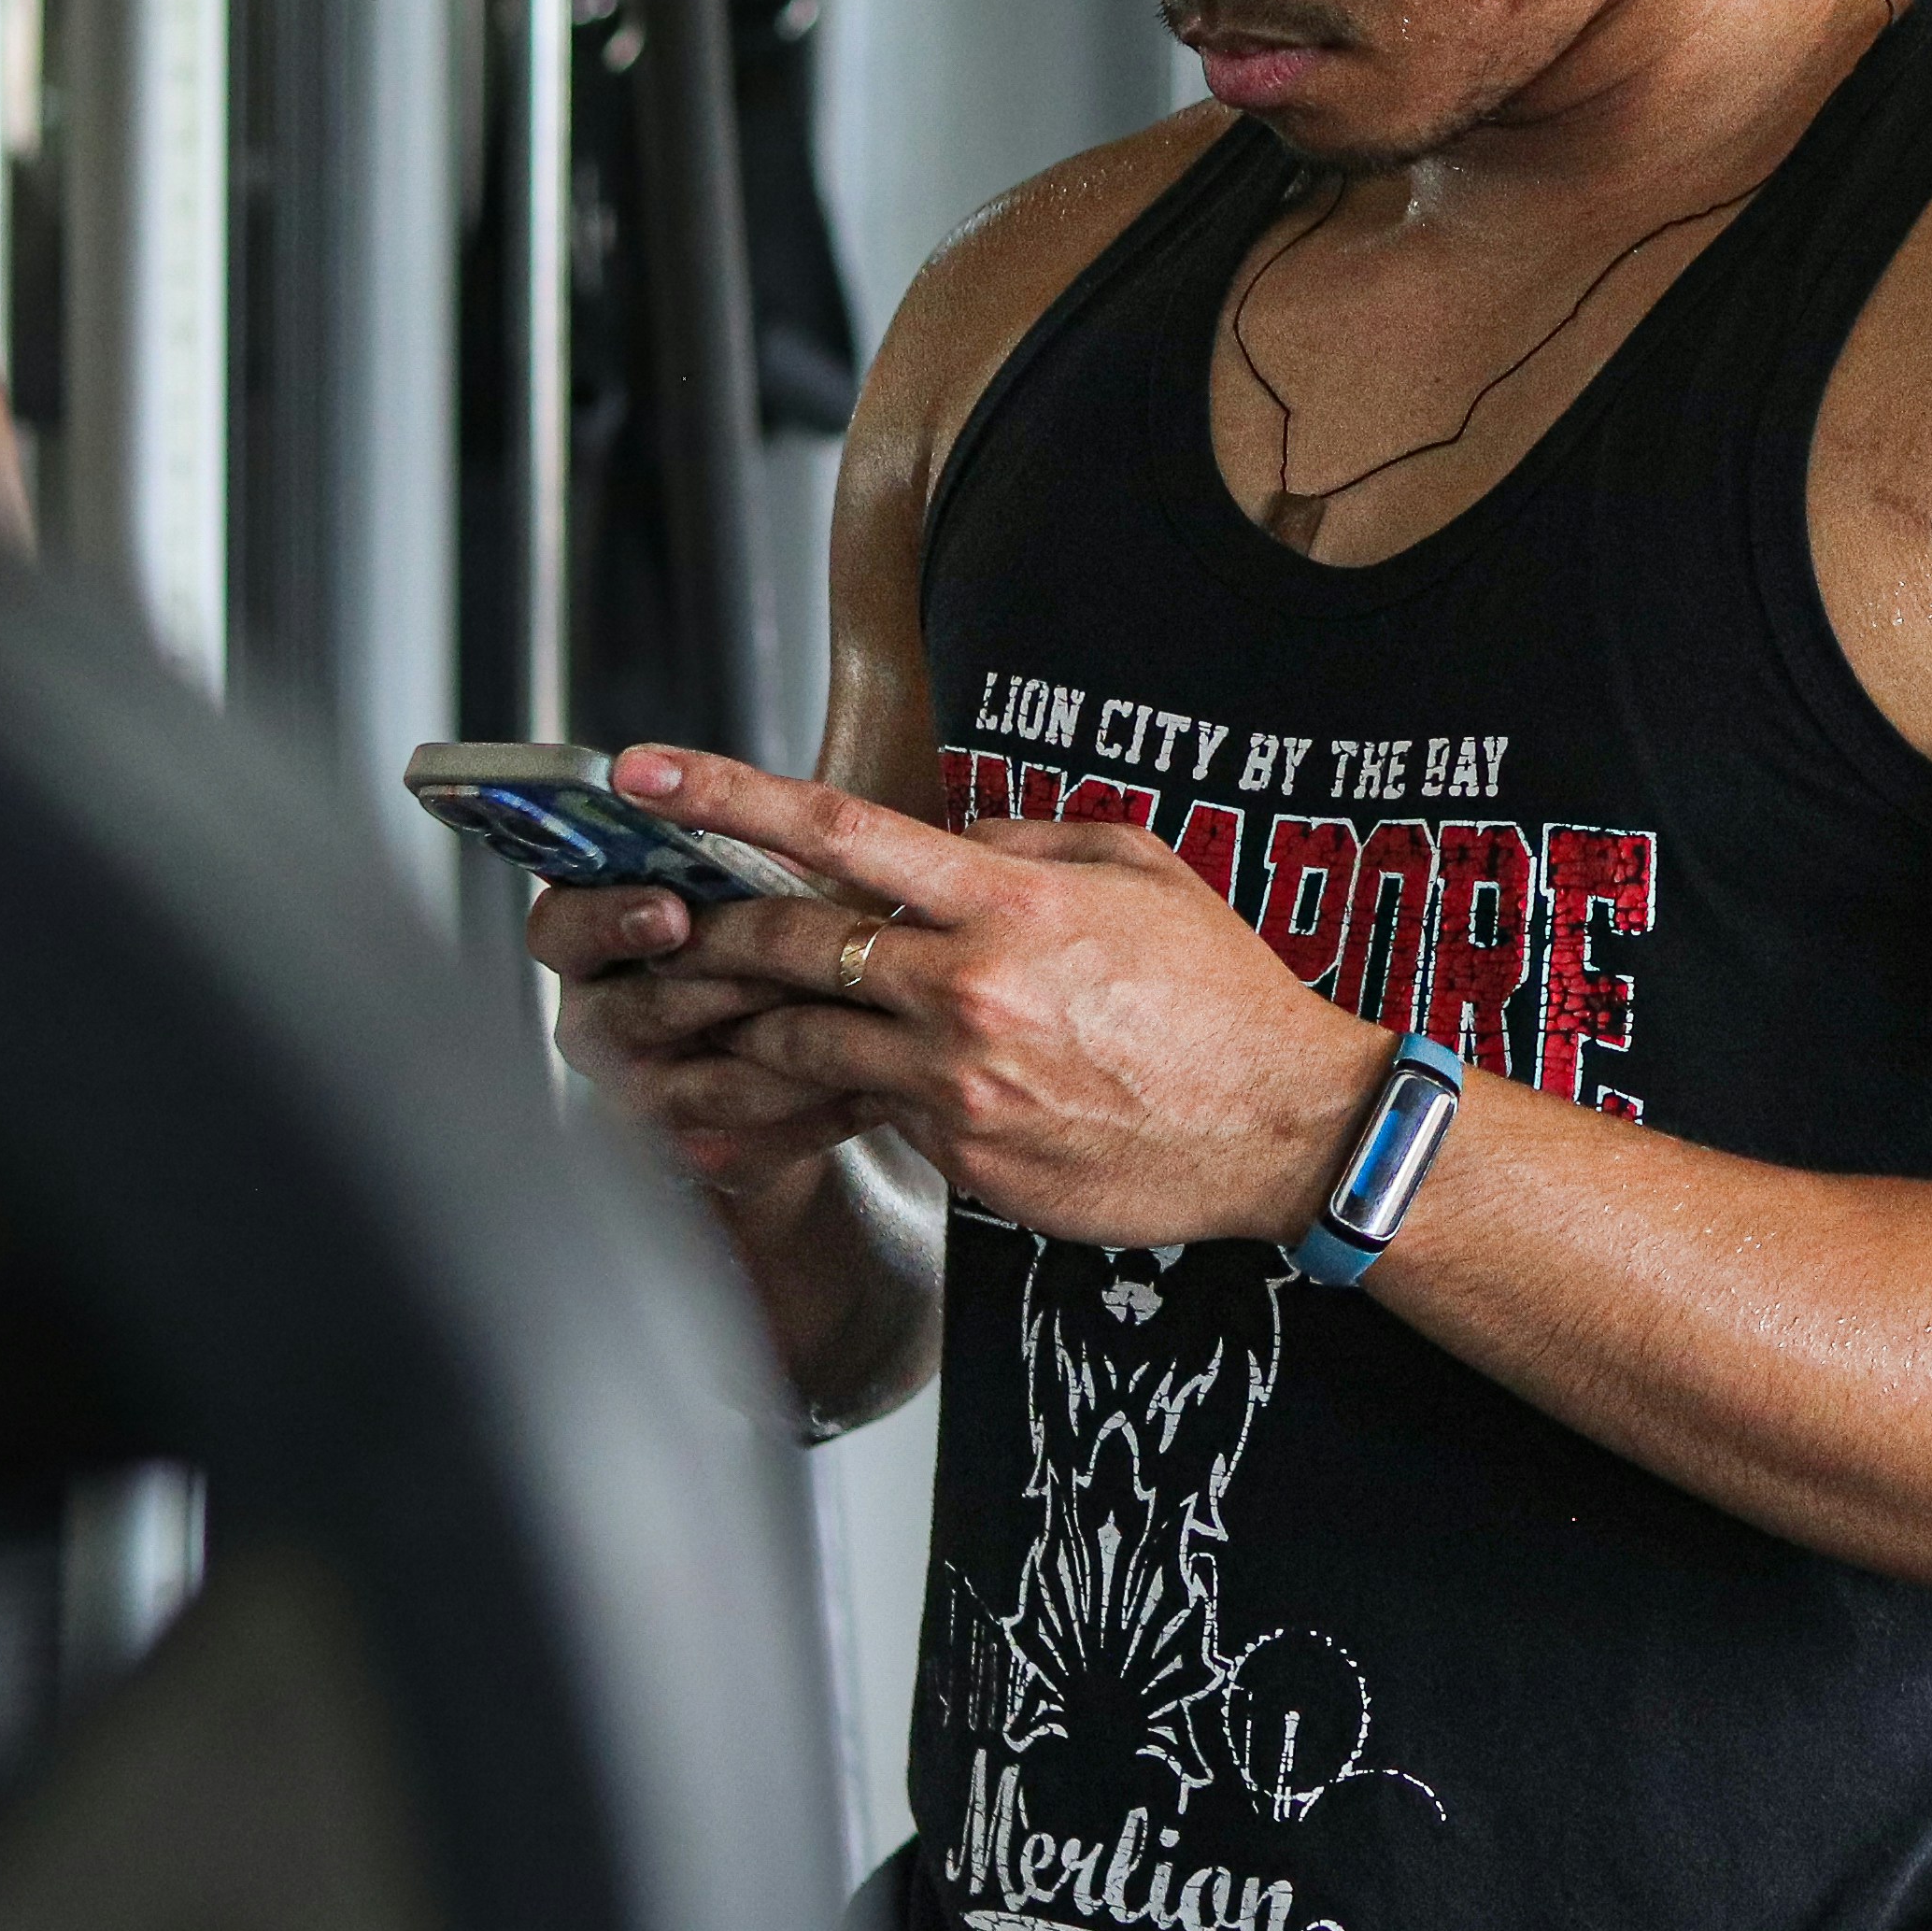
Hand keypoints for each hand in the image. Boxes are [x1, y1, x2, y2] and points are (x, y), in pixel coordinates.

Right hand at [526, 864, 872, 1194]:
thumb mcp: (763, 884)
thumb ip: (749, 856)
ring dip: (781, 1043)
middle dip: (721, 983)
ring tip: (855, 1014)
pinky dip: (815, 1106)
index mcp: (594, 940)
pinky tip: (873, 1082)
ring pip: (703, 1078)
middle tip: (787, 967)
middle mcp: (601, 1019)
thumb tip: (785, 819)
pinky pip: (753, 1136)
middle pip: (636, 1007)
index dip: (608, 918)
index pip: (560, 926)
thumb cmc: (779, 941)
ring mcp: (642, 1091)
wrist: (804, 1055)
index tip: (672, 910)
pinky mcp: (697, 1149)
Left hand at [600, 742, 1391, 1250]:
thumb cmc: (1224, 996)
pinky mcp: (961, 1159)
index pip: (836, 831)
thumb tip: (950, 839)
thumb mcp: (1143, 873)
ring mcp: (956, 1083)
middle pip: (787, 944)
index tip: (646, 771)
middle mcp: (966, 989)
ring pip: (798, 1044)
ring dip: (752, 1027)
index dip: (724, 795)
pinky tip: (850, 1091)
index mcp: (1010, 903)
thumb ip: (1031, 844)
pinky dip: (844, 1096)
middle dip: (710, 930)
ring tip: (726, 1017)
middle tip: (667, 922)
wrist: (1285, 1126)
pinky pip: (870, 1115)